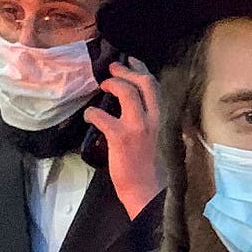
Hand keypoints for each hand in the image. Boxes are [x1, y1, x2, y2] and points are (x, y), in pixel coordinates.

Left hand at [87, 58, 166, 220]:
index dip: (141, 69)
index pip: (154, 86)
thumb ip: (146, 120)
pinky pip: (102, 116)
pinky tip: (89, 115)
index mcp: (161, 118)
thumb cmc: (148, 167)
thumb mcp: (153, 138)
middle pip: (144, 83)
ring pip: (126, 92)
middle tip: (112, 68)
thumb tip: (129, 105)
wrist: (147, 190)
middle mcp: (153, 119)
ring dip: (112, 85)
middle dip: (126, 71)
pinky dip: (92, 112)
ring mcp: (137, 127)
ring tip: (102, 86)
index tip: (131, 61)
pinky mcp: (120, 138)